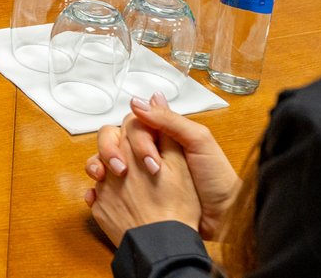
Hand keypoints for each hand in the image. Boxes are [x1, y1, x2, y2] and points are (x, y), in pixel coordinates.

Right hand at [84, 94, 239, 239]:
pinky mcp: (134, 195)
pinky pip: (107, 187)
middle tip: (122, 171)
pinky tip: (96, 194)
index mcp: (162, 134)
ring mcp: (138, 174)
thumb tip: (137, 102)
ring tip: (103, 180)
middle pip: (114, 138)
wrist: (224, 218)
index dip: (135, 138)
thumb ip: (170, 120)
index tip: (149, 161)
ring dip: (98, 164)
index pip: (133, 123)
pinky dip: (96, 189)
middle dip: (110, 150)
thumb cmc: (216, 178)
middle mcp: (146, 150)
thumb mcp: (199, 141)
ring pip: (106, 159)